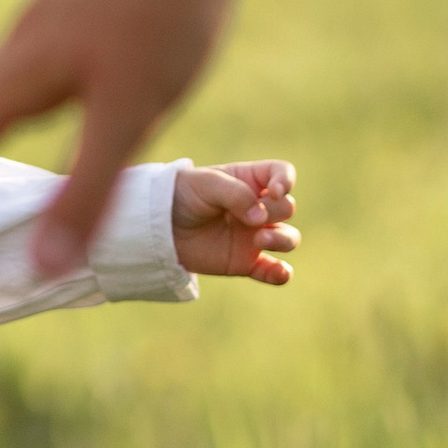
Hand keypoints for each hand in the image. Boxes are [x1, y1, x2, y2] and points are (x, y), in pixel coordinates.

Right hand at [0, 0, 242, 275]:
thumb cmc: (160, 9)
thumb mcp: (128, 113)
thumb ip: (87, 191)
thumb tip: (40, 266)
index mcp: (23, 70)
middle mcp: (25, 38)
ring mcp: (53, 11)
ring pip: (1, 75)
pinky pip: (32, 56)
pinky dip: (17, 89)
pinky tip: (50, 85)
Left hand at [173, 159, 297, 285]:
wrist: (159, 227)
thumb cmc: (182, 196)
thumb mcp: (207, 184)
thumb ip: (237, 195)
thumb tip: (261, 220)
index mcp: (250, 181)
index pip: (282, 174)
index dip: (285, 180)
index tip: (275, 191)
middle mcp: (258, 208)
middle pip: (287, 207)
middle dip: (276, 211)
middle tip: (250, 219)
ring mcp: (254, 235)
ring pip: (288, 238)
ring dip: (283, 239)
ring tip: (259, 241)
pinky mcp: (246, 262)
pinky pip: (272, 271)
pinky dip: (281, 274)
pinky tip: (280, 273)